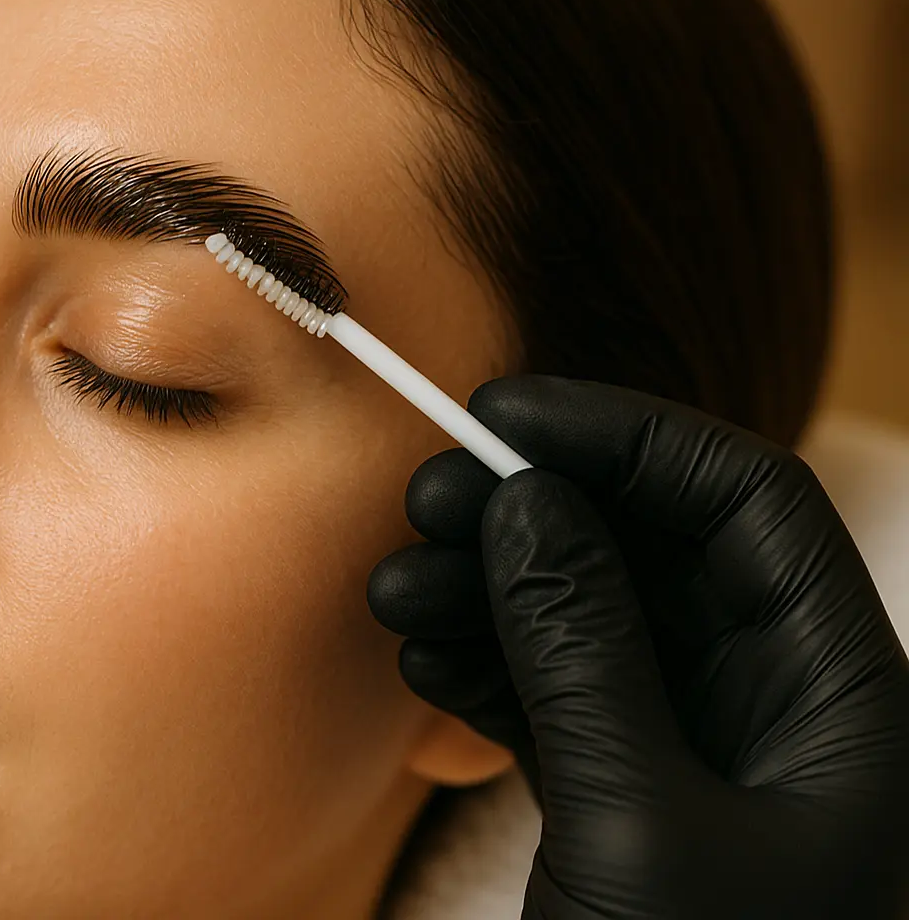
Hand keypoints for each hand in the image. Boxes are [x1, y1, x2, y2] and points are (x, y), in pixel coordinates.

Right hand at [369, 376, 908, 919]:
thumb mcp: (640, 822)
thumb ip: (586, 649)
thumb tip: (529, 503)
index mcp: (838, 697)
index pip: (745, 503)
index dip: (629, 436)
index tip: (509, 411)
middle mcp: (777, 704)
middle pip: (658, 549)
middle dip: (537, 511)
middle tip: (427, 499)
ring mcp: (702, 747)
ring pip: (597, 617)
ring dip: (493, 590)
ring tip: (396, 588)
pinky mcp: (635, 789)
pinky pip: (563, 687)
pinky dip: (492, 662)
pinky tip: (425, 656)